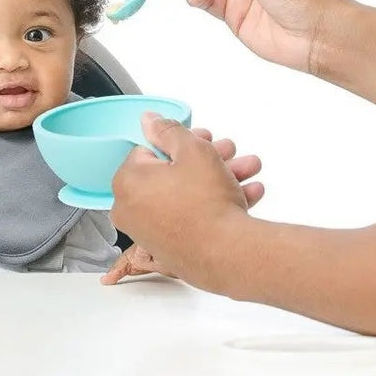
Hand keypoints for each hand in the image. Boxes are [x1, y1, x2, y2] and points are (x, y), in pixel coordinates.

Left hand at [101, 126, 262, 284]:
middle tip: (228, 152)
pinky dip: (215, 204)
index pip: (151, 150)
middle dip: (207, 159)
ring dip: (219, 178)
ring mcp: (152, 233)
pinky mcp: (172, 250)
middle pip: (172, 172)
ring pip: (187, 194)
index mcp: (128, 182)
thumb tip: (150, 120)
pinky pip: (192, 218)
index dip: (181, 143)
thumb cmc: (206, 203)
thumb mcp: (192, 150)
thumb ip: (169, 130)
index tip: (202, 141)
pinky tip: (246, 194)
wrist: (228, 255)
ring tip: (248, 169)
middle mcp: (133, 210)